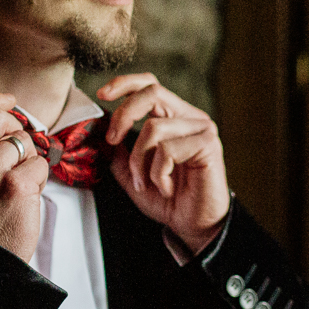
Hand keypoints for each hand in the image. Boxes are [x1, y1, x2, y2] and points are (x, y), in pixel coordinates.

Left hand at [98, 73, 229, 254]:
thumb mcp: (133, 173)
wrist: (193, 224)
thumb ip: (118, 152)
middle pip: (152, 92)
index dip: (124, 84)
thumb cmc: (168, 199)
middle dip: (124, 114)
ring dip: (140, 160)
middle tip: (113, 141)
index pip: (150, 85)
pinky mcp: (208, 145)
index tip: (102, 95)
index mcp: (174, 117)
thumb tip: (100, 130)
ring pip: (154, 126)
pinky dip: (158, 174)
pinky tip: (166, 188)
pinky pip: (167, 150)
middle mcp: (190, 117)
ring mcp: (201, 129)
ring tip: (146, 182)